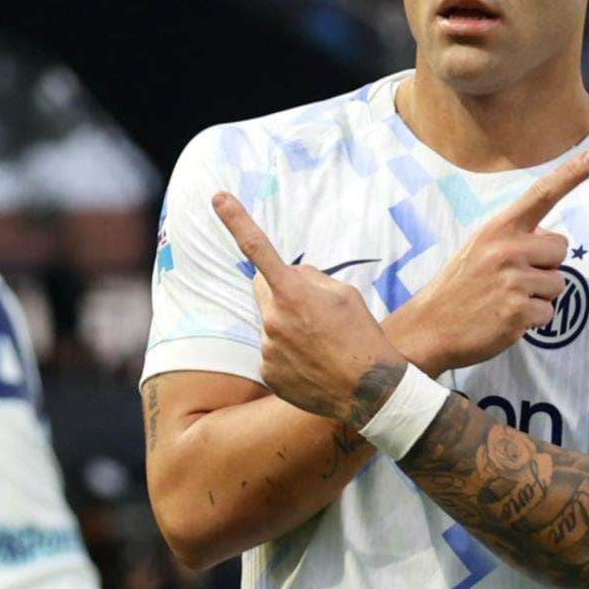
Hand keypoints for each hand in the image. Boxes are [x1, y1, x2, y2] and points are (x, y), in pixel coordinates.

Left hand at [213, 192, 408, 424]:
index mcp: (294, 293)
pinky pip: (272, 352)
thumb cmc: (363, 336)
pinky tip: (313, 364)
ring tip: (321, 345)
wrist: (370, 391)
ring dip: (288, 326)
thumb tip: (288, 276)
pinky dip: (288, 354)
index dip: (237, 220)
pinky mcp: (267, 372)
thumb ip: (311, 278)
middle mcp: (273, 319)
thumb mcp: (346, 294)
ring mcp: (268, 348)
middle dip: (280, 290)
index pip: (259, 248)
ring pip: (270, 323)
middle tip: (313, 310)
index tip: (218, 197)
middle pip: (263, 288)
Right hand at [386, 151, 588, 373]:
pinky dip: (532, 321)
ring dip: (539, 296)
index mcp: (497, 229)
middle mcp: (507, 249)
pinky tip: (506, 319)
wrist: (428, 327)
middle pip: (560, 249)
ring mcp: (513, 281)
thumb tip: (549, 240)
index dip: (570, 175)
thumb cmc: (459, 288)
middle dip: (546, 266)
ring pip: (558, 284)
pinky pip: (548, 313)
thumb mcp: (479, 249)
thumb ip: (513, 238)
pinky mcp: (518, 312)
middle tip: (513, 279)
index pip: (541, 195)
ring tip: (506, 300)